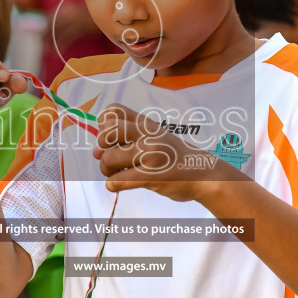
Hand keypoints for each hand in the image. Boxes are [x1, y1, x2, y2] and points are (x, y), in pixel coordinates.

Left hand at [93, 103, 241, 201]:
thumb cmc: (174, 157)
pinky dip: (112, 185)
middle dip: (102, 148)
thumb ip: (126, 140)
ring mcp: (150, 155)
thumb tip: (95, 151)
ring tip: (118, 174)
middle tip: (112, 158)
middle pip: (107, 132)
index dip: (104, 125)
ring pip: (108, 159)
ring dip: (106, 170)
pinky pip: (118, 181)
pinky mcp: (151, 176)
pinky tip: (118, 185)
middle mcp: (147, 135)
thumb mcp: (154, 139)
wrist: (202, 174)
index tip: (112, 139)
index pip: (112, 111)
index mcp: (146, 124)